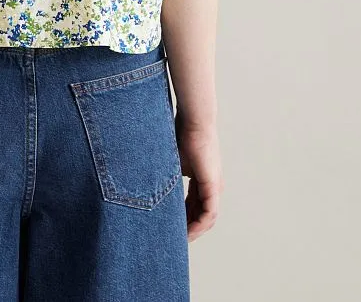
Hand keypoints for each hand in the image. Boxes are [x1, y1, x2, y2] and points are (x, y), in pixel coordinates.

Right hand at [175, 119, 223, 241]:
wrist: (193, 120)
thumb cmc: (180, 133)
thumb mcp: (170, 161)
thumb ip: (165, 176)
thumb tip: (146, 186)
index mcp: (201, 178)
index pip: (193, 204)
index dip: (183, 217)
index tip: (170, 226)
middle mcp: (211, 185)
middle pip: (200, 214)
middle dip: (187, 227)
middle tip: (173, 238)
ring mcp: (214, 186)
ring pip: (206, 217)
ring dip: (194, 230)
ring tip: (179, 239)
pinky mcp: (213, 186)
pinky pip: (208, 214)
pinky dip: (199, 225)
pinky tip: (188, 232)